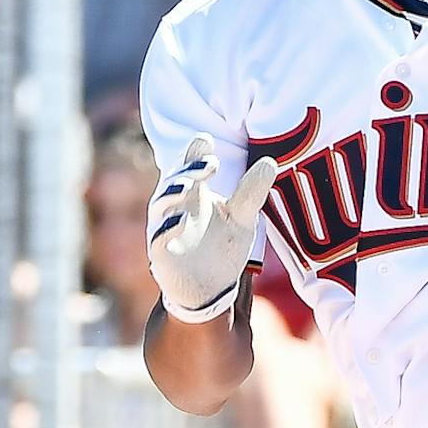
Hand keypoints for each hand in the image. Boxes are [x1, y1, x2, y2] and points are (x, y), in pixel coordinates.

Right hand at [147, 136, 276, 323]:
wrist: (210, 288)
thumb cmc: (221, 246)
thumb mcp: (242, 218)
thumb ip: (251, 192)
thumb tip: (269, 161)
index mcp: (195, 193)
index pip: (192, 166)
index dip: (195, 152)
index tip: (206, 140)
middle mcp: (176, 206)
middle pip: (175, 181)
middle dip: (187, 170)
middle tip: (207, 164)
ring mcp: (165, 227)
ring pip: (161, 205)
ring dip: (171, 193)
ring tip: (187, 186)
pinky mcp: (161, 252)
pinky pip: (158, 238)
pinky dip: (167, 229)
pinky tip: (179, 222)